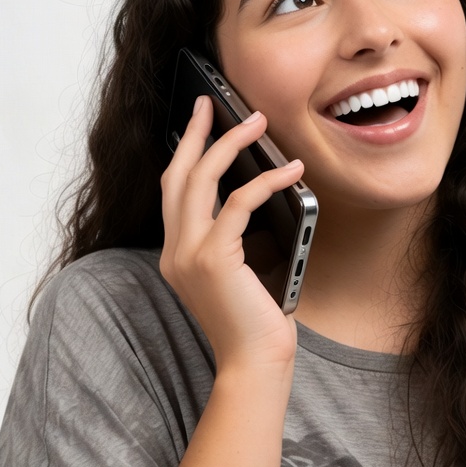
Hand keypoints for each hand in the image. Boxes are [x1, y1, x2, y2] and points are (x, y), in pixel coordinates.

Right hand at [160, 96, 303, 372]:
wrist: (256, 363)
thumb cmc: (254, 321)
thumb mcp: (236, 271)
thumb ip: (230, 237)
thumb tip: (252, 192)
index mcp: (176, 253)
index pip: (174, 190)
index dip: (185, 151)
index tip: (199, 122)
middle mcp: (175, 251)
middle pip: (178, 174)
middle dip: (196, 133)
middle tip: (212, 103)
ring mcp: (189, 254)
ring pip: (202, 180)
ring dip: (231, 144)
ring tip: (258, 122)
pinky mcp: (214, 258)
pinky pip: (239, 203)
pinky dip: (267, 181)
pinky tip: (291, 171)